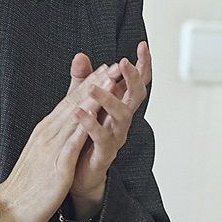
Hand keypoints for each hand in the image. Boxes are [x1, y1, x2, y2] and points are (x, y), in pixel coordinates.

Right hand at [0, 60, 108, 221]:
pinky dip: (83, 130)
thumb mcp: (42, 149)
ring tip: (110, 83)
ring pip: (75, 119)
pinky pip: (71, 146)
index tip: (104, 68)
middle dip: (95, 84)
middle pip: (75, 104)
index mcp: (46, 129)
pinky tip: (96, 118)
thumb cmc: (27, 180)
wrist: (8, 207)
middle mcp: (48, 134)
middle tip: (113, 66)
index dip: (88, 83)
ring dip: (94, 99)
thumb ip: (55, 132)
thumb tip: (66, 118)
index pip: (70, 101)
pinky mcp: (57, 167)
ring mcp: (52, 149)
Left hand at [66, 41, 150, 218]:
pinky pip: (102, 138)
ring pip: (122, 116)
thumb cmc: (84, 139)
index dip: (143, 64)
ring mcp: (116, 136)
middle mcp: (123, 120)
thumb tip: (81, 56)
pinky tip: (79, 112)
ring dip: (109, 99)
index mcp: (120, 106)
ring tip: (93, 88)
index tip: (142, 45)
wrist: (78, 176)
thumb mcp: (82, 104)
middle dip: (133, 78)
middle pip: (136, 96)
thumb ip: (83, 81)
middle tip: (123, 63)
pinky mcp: (104, 153)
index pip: (136, 82)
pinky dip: (91, 124)